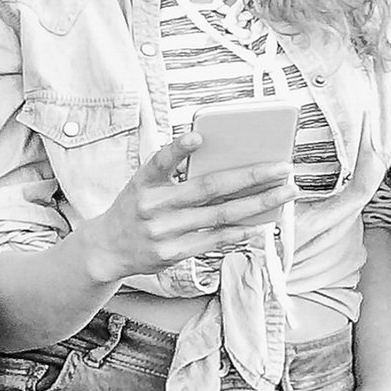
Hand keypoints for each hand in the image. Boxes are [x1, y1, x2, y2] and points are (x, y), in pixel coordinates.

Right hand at [76, 134, 295, 282]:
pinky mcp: (172, 254)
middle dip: (252, 175)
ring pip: (220, 215)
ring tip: (285, 192)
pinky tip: (261, 222)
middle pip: (209, 188)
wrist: (106, 250)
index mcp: (143, 183)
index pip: (159, 162)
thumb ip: (175, 175)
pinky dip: (240, 231)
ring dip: (259, 203)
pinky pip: (214, 240)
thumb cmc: (134, 209)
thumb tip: (228, 167)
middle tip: (283, 167)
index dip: (177, 149)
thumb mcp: (143, 186)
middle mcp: (152, 207)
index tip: (197, 136)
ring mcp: (163, 232)